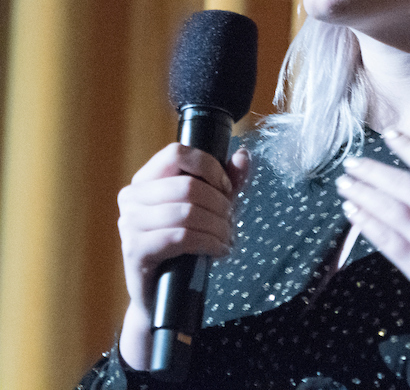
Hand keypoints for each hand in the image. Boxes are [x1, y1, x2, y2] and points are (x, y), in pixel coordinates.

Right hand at [116, 143, 250, 368]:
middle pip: (187, 186)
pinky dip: (208, 242)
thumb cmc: (186, 244)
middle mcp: (131, 197)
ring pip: (187, 212)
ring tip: (226, 237)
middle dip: (219, 204)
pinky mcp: (135, 250)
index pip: (177, 153)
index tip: (226, 188)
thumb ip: (228, 180)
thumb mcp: (211, 207)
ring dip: (217, 226)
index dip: (209, 167)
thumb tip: (242, 155)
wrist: (163, 293)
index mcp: (146, 179)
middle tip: (230, 221)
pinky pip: (180, 237)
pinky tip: (219, 250)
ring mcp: (129, 224)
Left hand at [337, 130, 409, 389]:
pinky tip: (353, 213)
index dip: (406, 146)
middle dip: (372, 170)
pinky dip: (367, 223)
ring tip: (345, 184)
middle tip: (352, 162)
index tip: (389, 136)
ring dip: (362, 194)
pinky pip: (384, 239)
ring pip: (386, 208)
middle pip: (399, 183)